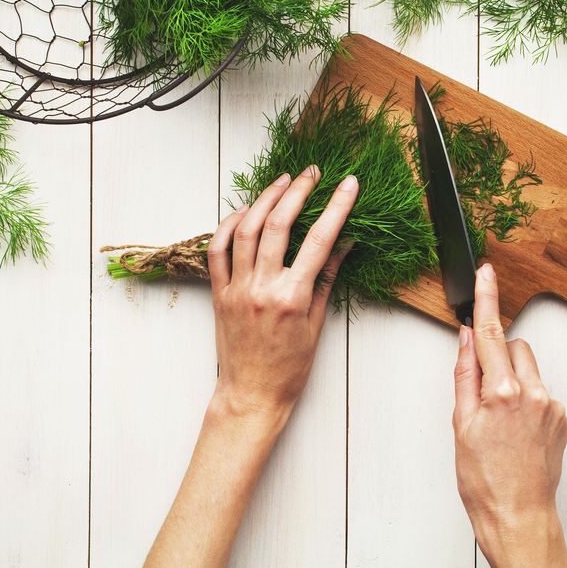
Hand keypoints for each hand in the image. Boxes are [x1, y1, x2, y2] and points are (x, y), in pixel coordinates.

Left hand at [207, 166, 357, 416]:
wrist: (252, 394)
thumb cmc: (289, 367)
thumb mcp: (316, 324)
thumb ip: (326, 279)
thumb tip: (344, 243)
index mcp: (293, 297)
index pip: (320, 240)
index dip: (336, 207)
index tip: (349, 184)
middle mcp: (262, 288)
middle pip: (278, 225)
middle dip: (297, 192)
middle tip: (311, 173)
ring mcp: (237, 288)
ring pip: (245, 230)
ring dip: (264, 200)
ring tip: (281, 182)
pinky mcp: (218, 293)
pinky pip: (217, 250)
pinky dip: (228, 225)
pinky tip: (244, 212)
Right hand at [453, 263, 566, 567]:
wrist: (518, 517)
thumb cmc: (483, 480)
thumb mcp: (461, 425)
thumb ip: (465, 375)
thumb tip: (467, 341)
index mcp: (503, 392)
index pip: (492, 333)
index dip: (487, 299)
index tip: (486, 273)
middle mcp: (535, 394)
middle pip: (515, 348)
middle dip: (499, 357)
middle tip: (482, 391)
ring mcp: (553, 407)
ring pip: (530, 372)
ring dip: (514, 382)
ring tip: (499, 421)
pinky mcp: (563, 421)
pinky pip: (542, 395)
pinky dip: (528, 403)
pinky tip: (515, 432)